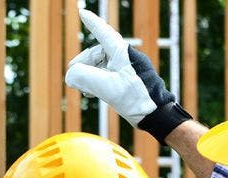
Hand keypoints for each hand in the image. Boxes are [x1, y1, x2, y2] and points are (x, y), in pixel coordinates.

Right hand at [65, 9, 158, 123]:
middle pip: (98, 53)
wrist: (156, 115)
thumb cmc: (136, 99)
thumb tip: (71, 74)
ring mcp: (128, 69)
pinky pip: (108, 75)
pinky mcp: (128, 80)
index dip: (92, 23)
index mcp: (123, 53)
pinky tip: (91, 92)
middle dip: (83, 64)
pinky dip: (96, 81)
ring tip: (81, 88)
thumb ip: (84, 77)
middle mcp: (126, 57)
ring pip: (101, 65)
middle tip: (71, 77)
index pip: (104, 33)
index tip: (82, 13)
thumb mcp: (107, 87)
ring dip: (89, 75)